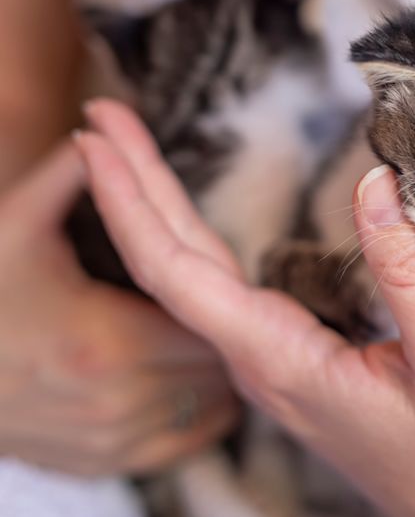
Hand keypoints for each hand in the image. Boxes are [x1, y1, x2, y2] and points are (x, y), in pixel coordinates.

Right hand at [0, 141, 238, 475]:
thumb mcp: (12, 230)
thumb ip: (62, 180)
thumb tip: (98, 130)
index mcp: (107, 342)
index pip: (208, 321)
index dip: (216, 297)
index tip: (209, 279)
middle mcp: (119, 400)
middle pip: (214, 363)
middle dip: (216, 331)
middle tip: (206, 303)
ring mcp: (113, 440)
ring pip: (208, 404)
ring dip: (211, 370)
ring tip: (194, 334)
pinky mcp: (105, 463)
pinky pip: (185, 442)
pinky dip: (196, 412)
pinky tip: (184, 380)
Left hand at [76, 99, 414, 516]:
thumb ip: (411, 270)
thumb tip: (376, 182)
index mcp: (282, 362)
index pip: (178, 273)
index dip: (132, 200)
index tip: (96, 139)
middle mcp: (263, 364)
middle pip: (173, 268)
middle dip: (130, 189)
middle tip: (100, 120)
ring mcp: (278, 367)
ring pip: (196, 281)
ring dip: (159, 213)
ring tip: (132, 156)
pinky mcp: (301, 364)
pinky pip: (228, 295)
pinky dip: (198, 245)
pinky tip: (194, 226)